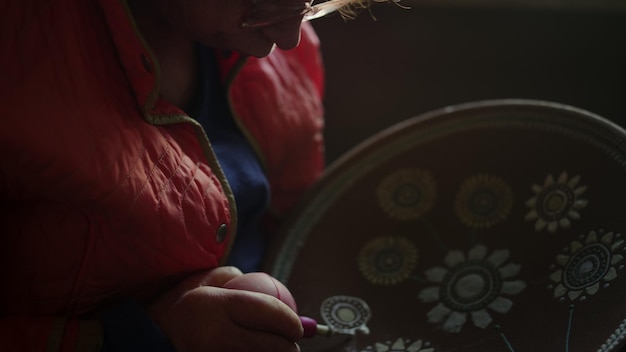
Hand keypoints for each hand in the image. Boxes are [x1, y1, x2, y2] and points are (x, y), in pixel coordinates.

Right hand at [149, 267, 302, 351]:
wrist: (147, 339)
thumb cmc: (181, 307)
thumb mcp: (205, 282)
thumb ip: (240, 279)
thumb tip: (279, 291)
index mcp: (217, 306)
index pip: (269, 312)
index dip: (292, 321)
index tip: (299, 327)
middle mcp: (216, 335)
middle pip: (272, 345)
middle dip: (289, 347)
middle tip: (291, 344)